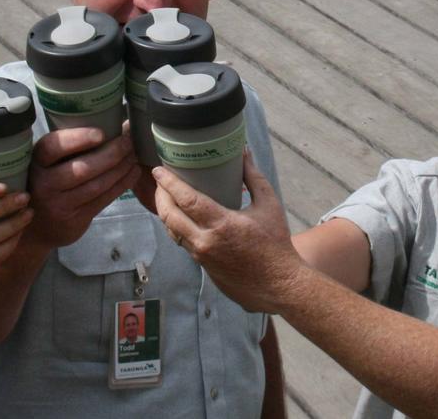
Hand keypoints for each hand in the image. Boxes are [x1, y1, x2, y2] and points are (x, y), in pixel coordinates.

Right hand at [23, 125, 139, 249]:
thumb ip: (66, 146)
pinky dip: (121, 184)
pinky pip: (103, 199)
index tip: (102, 132)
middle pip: (82, 168)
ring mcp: (59, 204)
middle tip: (129, 141)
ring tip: (134, 155)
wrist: (39, 226)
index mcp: (37, 161)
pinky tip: (132, 172)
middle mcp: (44, 183)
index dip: (77, 139)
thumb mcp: (47, 162)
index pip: (53, 147)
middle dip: (111, 153)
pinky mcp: (75, 218)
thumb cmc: (50, 181)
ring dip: (120, 168)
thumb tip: (109, 118)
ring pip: (96, 185)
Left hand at [153, 152, 302, 312]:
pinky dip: (178, 229)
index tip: (158, 171)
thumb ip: (253, 177)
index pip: (186, 199)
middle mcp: (205, 242)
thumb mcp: (269, 205)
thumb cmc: (276, 244)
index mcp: (221, 224)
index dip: (169, 183)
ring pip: (172, 232)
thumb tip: (243, 153)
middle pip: (169, 216)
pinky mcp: (203, 268)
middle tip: (160, 182)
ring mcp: (202, 258)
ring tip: (167, 198)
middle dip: (160, 196)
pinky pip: (184, 244)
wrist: (279, 285)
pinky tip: (183, 219)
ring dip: (166, 213)